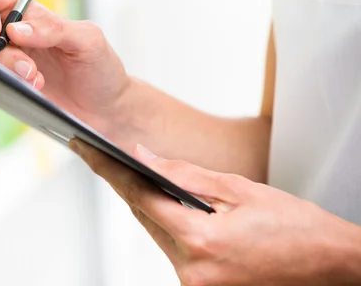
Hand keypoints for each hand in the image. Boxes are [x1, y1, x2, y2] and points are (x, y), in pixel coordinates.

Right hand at [0, 0, 129, 132]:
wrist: (105, 107)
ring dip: (6, 68)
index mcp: (28, 10)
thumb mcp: (87, 39)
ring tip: (37, 80)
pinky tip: (35, 88)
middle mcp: (11, 30)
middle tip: (29, 67)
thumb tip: (15, 29)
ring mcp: (8, 58)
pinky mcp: (8, 82)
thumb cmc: (100, 67)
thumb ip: (54, 28)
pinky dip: (8, 83)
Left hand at [69, 140, 360, 285]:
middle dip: (125, 184)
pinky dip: (166, 224)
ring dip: (146, 204)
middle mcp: (192, 271)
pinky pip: (172, 248)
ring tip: (131, 173)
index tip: (87, 149)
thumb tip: (144, 157)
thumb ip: (184, 173)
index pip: (139, 196)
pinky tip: (165, 204)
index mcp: (201, 242)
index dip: (109, 169)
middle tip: (100, 154)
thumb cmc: (298, 228)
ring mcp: (196, 285)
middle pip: (143, 217)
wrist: (333, 266)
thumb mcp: (240, 189)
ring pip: (156, 232)